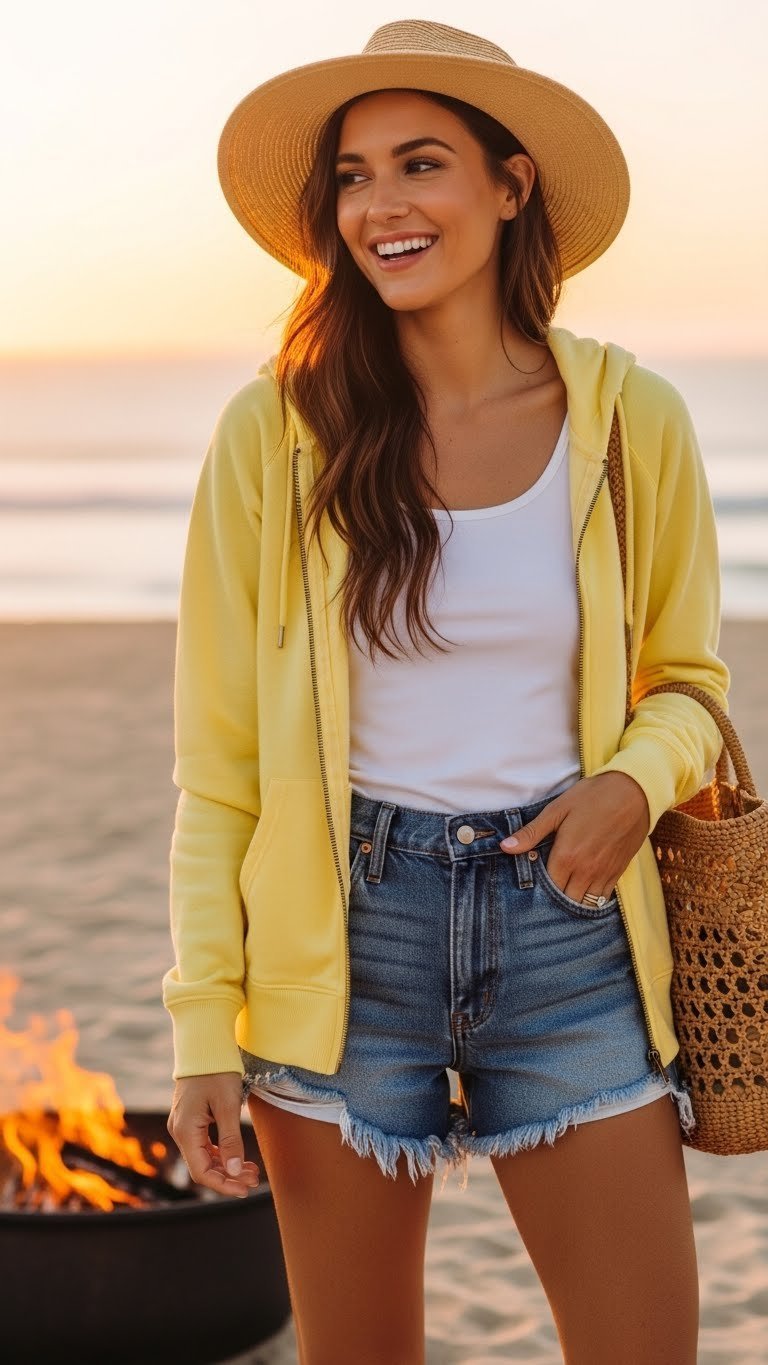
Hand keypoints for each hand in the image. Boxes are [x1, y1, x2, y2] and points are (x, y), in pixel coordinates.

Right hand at [167, 1072, 260, 1197]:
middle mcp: (179, 1131)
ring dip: (226, 1166)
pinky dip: (221, 1153)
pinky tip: (238, 1156)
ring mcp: (183, 1125)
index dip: (223, 1185)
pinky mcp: (190, 1119)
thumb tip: (235, 1172)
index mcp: (185, 1130)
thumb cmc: (217, 1070)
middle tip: (254, 1179)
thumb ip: (230, 1141)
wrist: (204, 1044)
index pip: (201, 1172)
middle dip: (228, 1177)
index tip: (245, 1189)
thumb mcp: (228, 1105)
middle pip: (202, 1167)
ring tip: (251, 1170)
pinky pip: (203, 1144)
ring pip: (204, 1157)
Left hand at [499, 772, 650, 902]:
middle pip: (565, 901)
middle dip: (554, 899)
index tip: (532, 883)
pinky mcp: (618, 872)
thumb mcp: (558, 810)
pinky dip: (592, 898)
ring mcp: (603, 874)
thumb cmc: (593, 797)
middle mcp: (585, 871)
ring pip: (585, 903)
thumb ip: (532, 832)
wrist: (634, 792)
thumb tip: (505, 846)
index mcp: (566, 856)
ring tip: (563, 891)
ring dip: (573, 901)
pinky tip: (583, 889)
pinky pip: (603, 898)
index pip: (547, 888)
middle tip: (546, 889)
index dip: (538, 888)